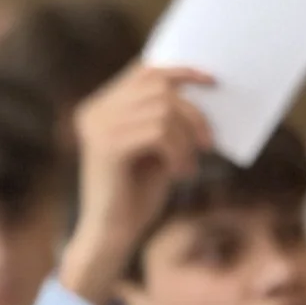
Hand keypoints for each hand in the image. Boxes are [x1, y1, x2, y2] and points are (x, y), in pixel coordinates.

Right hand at [57, 65, 215, 304]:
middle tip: (208, 142)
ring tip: (190, 165)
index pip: (143, 71)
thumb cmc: (137, 192)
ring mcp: (98, 128)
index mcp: (100, 107)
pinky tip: (180, 174)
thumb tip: (203, 90)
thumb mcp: (155, 147)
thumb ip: (166, 117)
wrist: (112, 234)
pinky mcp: (107, 148)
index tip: (211, 81)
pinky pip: (159, 133)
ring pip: (162, 110)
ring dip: (187, 138)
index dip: (179, 70)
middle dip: (192, 111)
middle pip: (157, 87)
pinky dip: (179, 153)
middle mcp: (94, 112)